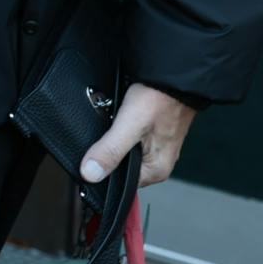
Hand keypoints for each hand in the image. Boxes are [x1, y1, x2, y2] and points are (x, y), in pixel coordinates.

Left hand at [81, 84, 195, 187]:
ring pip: (122, 153)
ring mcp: (155, 150)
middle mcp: (157, 164)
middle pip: (119, 169)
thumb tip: (90, 174)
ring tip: (109, 126)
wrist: (176, 78)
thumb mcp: (129, 126)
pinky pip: (127, 141)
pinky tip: (115, 121)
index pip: (118, 185)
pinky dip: (118, 133)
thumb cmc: (160, 99)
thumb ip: (110, 151)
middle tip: (100, 136)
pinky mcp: (151, 136)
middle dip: (105, 154)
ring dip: (111, 142)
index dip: (99, 172)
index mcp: (155, 171)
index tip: (87, 160)